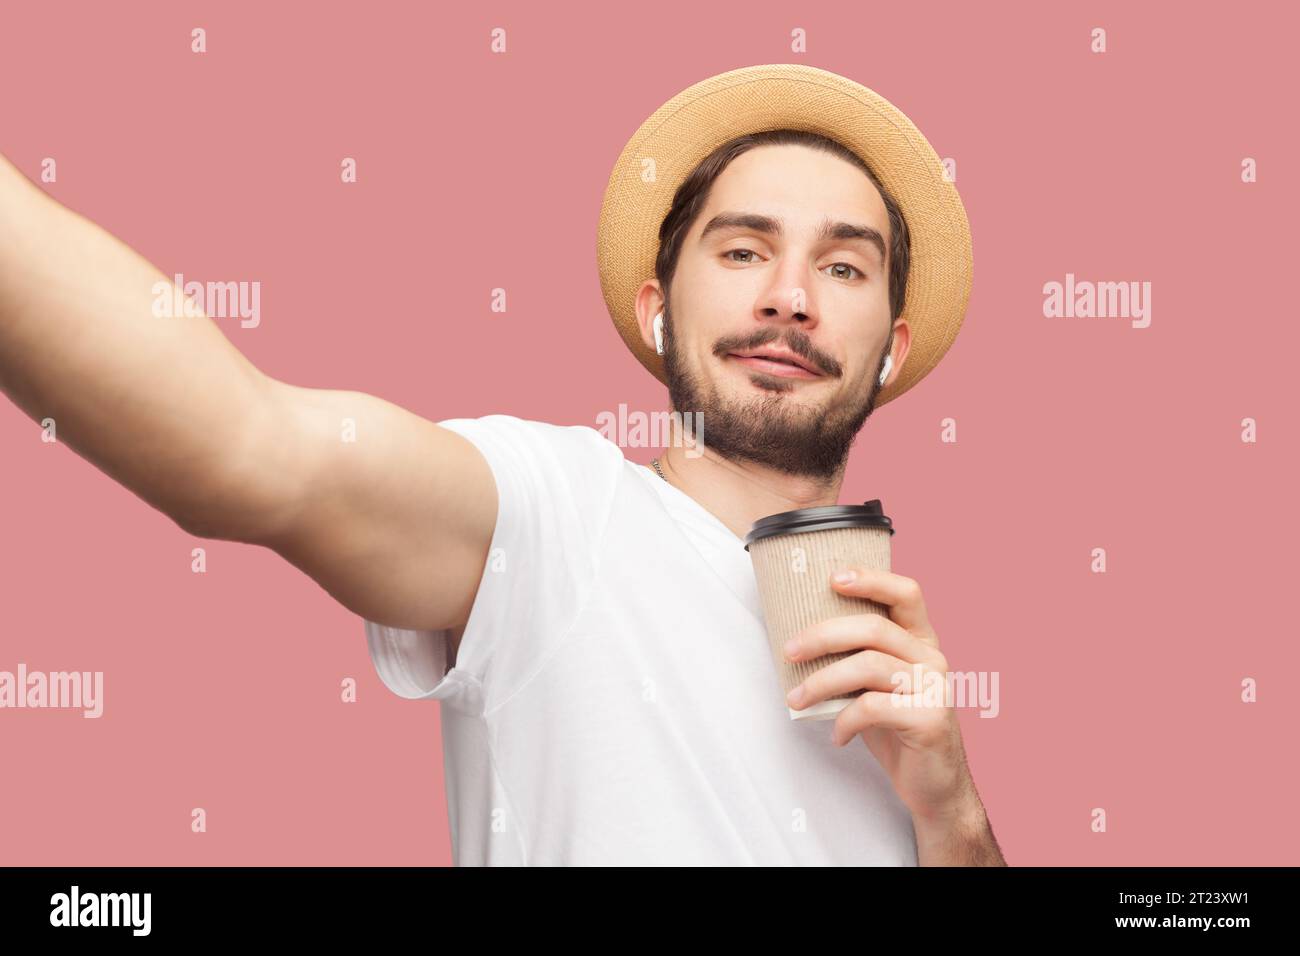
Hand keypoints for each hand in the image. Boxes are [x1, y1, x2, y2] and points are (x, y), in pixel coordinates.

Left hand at [783, 566, 976, 824]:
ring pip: (868, 666)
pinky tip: (837, 735)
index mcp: (921, 640)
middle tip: (789, 652)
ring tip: (797, 699)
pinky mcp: (929, 719)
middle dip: (823, 636)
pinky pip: (873, 708)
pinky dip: (844, 720)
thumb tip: (796, 639)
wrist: (934, 784)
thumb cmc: (896, 728)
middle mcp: (932, 657)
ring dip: (822, 681)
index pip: (906, 593)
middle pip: (874, 628)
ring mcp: (935, 688)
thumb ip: (855, 658)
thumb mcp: (876, 685)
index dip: (871, 579)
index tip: (832, 578)